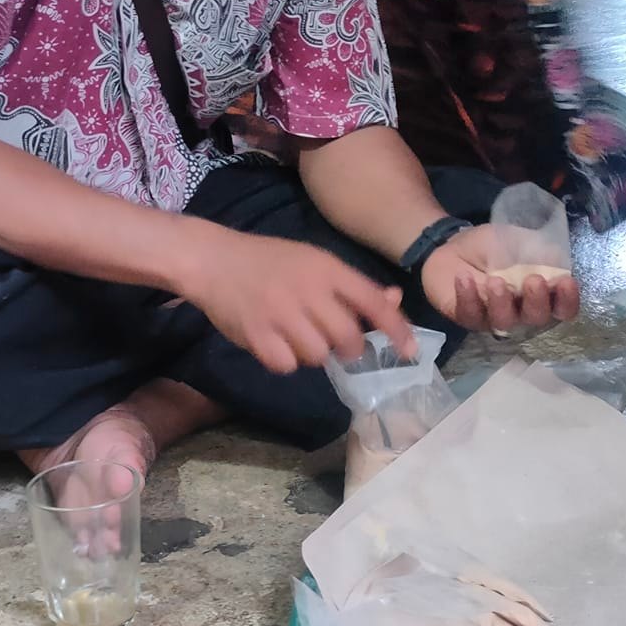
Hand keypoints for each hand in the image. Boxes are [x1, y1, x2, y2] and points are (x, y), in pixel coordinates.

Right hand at [182, 230, 413, 373]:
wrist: (214, 259)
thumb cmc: (271, 261)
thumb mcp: (315, 261)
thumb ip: (353, 285)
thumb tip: (394, 299)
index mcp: (327, 269)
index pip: (373, 302)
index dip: (397, 328)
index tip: (412, 350)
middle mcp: (308, 291)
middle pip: (349, 339)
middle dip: (346, 348)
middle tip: (330, 338)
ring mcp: (281, 313)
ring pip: (318, 356)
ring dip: (312, 353)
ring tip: (295, 334)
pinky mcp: (257, 334)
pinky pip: (287, 365)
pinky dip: (284, 360)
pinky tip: (274, 341)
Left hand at [419, 225, 579, 335]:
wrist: (454, 246)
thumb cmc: (493, 247)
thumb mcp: (520, 240)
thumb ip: (540, 251)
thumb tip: (557, 260)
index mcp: (541, 294)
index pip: (563, 308)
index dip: (568, 300)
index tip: (566, 282)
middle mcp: (522, 312)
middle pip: (537, 319)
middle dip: (537, 301)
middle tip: (532, 281)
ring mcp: (494, 318)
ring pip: (504, 322)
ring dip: (502, 302)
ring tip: (495, 280)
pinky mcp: (467, 317)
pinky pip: (471, 315)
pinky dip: (468, 297)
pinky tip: (464, 278)